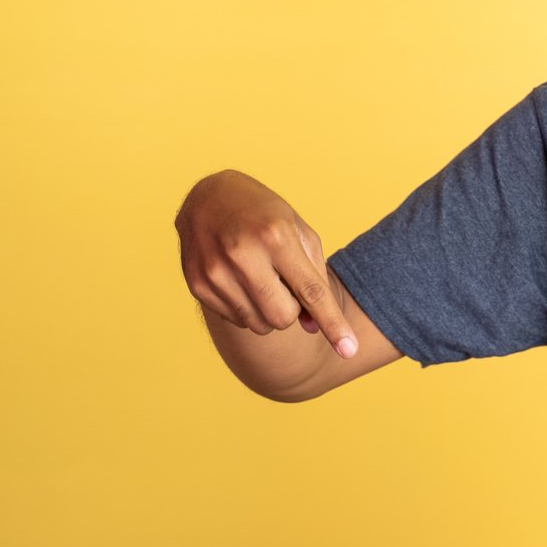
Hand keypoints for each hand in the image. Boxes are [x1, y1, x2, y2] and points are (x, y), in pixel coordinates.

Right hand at [174, 170, 359, 358]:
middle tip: (284, 283)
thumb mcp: (298, 233)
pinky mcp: (197, 284)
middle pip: (283, 317)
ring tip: (260, 277)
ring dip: (268, 310)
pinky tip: (238, 279)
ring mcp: (215, 271)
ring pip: (259, 324)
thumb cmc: (265, 215)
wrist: (209, 196)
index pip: (310, 291)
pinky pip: (235, 319)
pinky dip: (245, 307)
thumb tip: (312, 327)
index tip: (349, 350)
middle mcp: (242, 254)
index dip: (332, 323)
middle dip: (293, 310)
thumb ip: (313, 279)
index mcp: (276, 236)